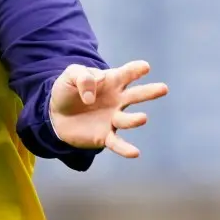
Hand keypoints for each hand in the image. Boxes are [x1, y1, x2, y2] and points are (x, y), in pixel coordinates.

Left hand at [49, 60, 167, 157]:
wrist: (56, 115)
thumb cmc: (67, 91)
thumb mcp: (70, 75)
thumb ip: (83, 78)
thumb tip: (94, 92)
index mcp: (111, 82)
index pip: (126, 74)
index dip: (135, 70)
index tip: (145, 67)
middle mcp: (118, 100)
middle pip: (136, 95)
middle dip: (149, 91)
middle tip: (163, 88)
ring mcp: (114, 119)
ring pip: (128, 119)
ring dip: (135, 119)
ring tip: (142, 118)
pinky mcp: (106, 136)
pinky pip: (117, 144)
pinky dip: (126, 149)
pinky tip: (135, 153)